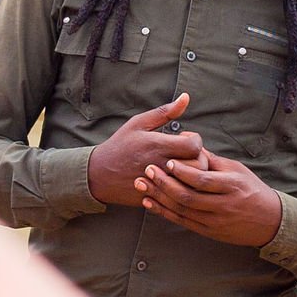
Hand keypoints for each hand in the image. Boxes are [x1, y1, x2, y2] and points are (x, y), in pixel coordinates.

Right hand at [84, 94, 201, 207]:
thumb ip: (165, 112)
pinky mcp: (156, 198)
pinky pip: (180, 199)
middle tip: (185, 155)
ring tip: (180, 168)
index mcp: (157, 145)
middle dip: (197, 159)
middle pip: (198, 166)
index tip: (184, 140)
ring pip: (192, 184)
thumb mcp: (138, 124)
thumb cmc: (120, 146)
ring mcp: (158, 185)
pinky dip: (181, 190)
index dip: (194, 141)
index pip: (194, 145)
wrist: (98, 175)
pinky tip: (173, 181)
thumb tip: (186, 97)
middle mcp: (160, 166)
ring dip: (191, 176)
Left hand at [137, 145, 283, 248]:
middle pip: (189, 196)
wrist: (268, 222)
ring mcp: (215, 221)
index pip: (203, 180)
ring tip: (142, 184)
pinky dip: (164, 212)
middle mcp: (223, 205)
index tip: (167, 160)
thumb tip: (189, 140)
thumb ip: (212, 159)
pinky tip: (149, 202)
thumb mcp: (237, 170)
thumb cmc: (251, 189)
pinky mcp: (208, 232)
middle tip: (147, 170)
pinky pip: (182, 222)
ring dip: (159, 197)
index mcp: (232, 186)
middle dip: (165, 183)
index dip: (183, 172)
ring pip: (182, 210)